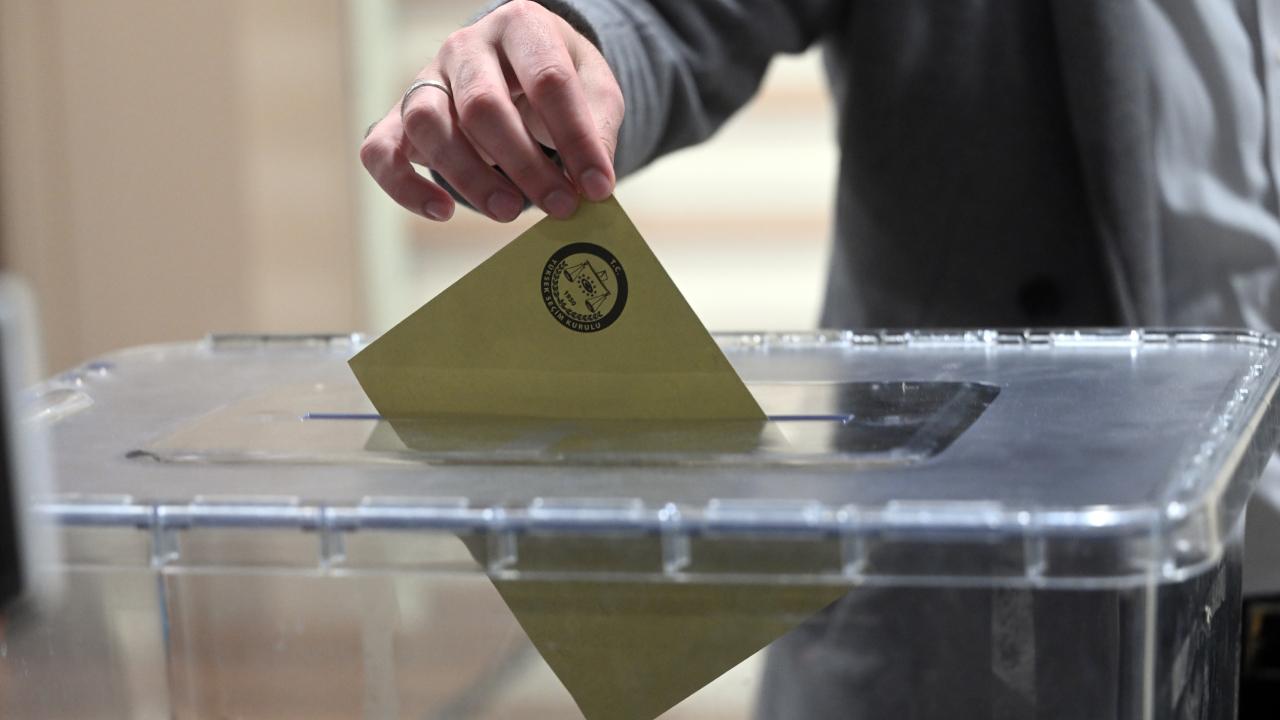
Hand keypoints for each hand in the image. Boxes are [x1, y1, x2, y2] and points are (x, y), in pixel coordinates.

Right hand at [360, 0, 624, 222]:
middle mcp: (465, 46)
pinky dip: (405, 187)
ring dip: (469, 176)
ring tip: (510, 211)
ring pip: (427, 123)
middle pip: (483, 104)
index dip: (576, 138)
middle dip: (525, 164)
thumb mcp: (595, 90)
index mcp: (521, 26)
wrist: (514, 70)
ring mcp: (426, 79)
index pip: (548, 79)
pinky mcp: (398, 118)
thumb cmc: (556, 83)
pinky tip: (442, 212)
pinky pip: (380, 150)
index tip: (597, 186)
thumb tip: (593, 183)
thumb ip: (597, 129)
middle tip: (560, 206)